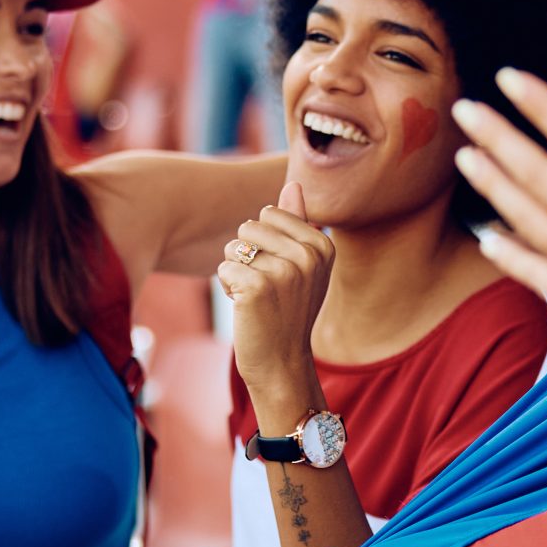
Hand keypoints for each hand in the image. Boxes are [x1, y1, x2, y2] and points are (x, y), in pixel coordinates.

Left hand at [217, 181, 334, 404]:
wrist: (282, 363)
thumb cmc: (288, 311)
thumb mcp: (302, 266)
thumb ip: (298, 222)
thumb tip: (294, 183)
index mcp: (321, 245)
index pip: (269, 214)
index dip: (265, 243)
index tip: (280, 273)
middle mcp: (308, 255)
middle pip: (249, 227)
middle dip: (247, 255)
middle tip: (266, 288)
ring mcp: (285, 271)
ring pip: (234, 246)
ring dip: (236, 271)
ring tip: (256, 297)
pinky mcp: (258, 286)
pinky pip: (224, 267)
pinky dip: (228, 288)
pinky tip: (247, 308)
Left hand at [452, 71, 546, 444]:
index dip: (544, 107)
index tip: (512, 79)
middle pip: (542, 174)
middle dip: (499, 137)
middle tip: (465, 108)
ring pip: (530, 219)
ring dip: (493, 185)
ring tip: (465, 156)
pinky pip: (536, 273)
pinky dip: (509, 253)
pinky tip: (485, 234)